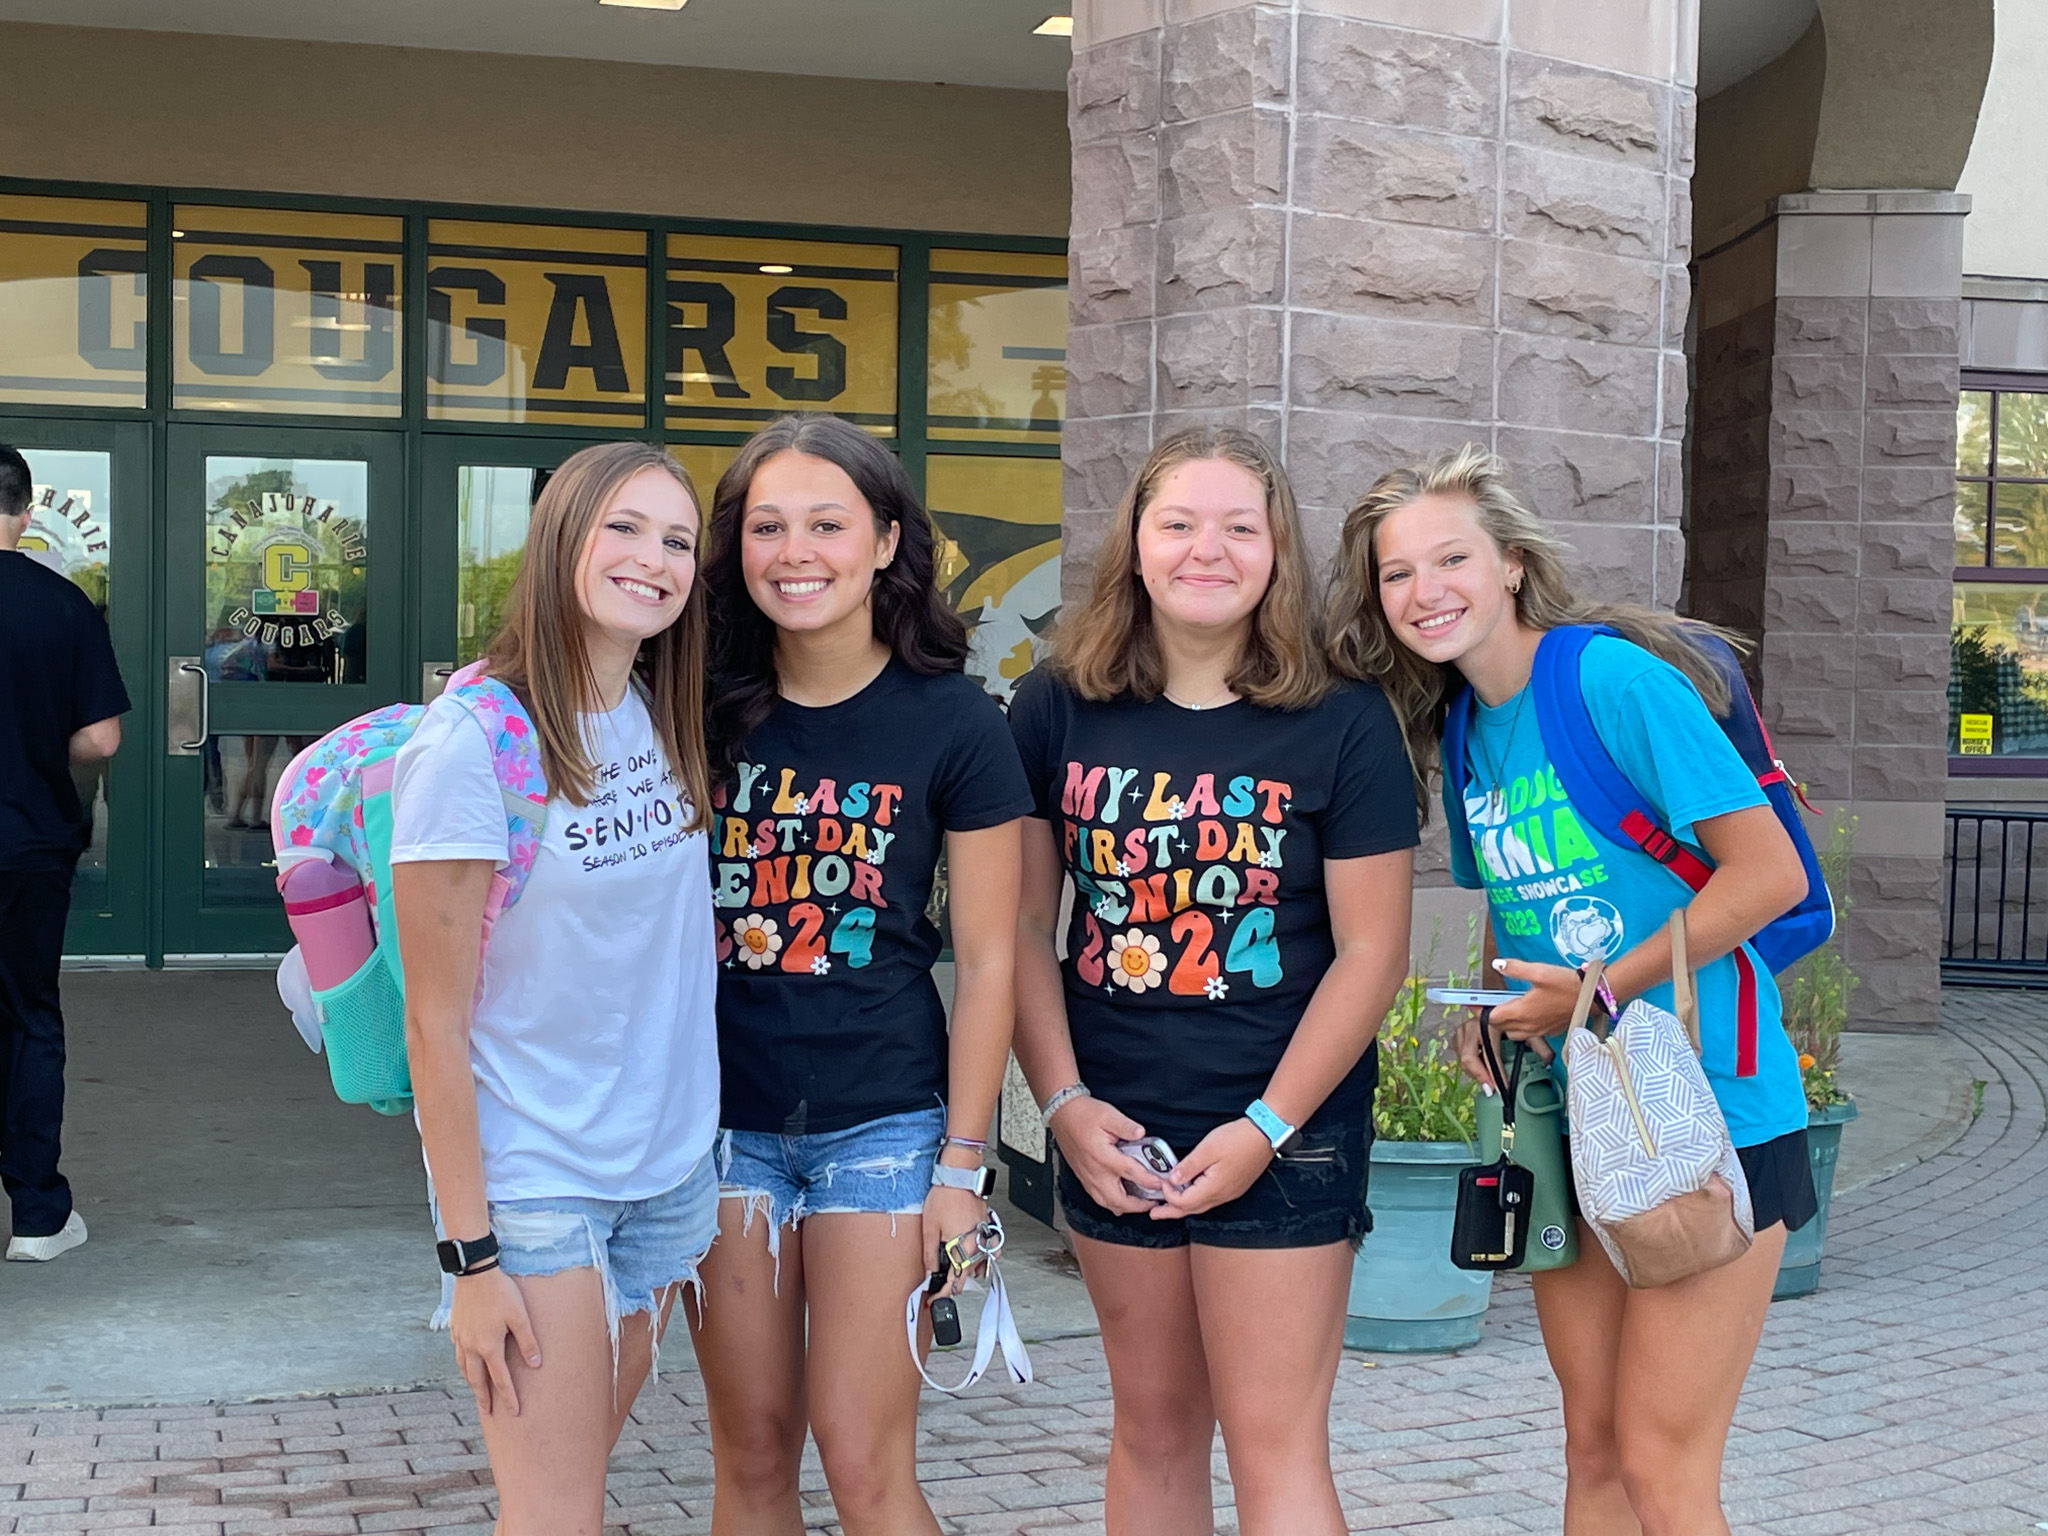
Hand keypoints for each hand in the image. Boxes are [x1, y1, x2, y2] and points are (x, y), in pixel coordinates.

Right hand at [448, 1267, 539, 1416]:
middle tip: (487, 1412)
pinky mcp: (455, 1328)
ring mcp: (460, 1338)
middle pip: (477, 1380)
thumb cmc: (500, 1292)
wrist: (474, 1272)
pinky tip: (466, 1362)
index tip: (514, 1412)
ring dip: (471, 1382)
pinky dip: (463, 1363)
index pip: (500, 1379)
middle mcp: (471, 1347)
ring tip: (476, 1391)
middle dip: (483, 1398)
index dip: (508, 1397)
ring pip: (464, 1368)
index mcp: (489, 1347)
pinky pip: (458, 1353)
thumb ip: (528, 1341)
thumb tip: (536, 1364)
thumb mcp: (519, 1316)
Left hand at [922, 1183, 988, 1297]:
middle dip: (953, 1285)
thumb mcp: (929, 1228)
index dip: (942, 1294)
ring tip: (952, 1270)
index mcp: (962, 1250)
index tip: (935, 1298)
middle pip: (967, 1278)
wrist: (959, 1177)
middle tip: (940, 1285)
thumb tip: (930, 1270)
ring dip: (966, 1272)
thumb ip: (930, 1253)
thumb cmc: (945, 1198)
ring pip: (979, 1266)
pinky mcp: (987, 1229)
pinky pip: (988, 1251)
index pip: (954, 1283)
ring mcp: (984, 1238)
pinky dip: (981, 1258)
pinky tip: (971, 1256)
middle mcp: (977, 1247)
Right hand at [1048, 1094, 1161, 1215]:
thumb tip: (1141, 1133)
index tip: (1162, 1185)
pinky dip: (1112, 1203)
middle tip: (1154, 1201)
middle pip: (1119, 1200)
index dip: (1149, 1181)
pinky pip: (1099, 1199)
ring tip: (1140, 1203)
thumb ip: (1126, 1126)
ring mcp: (1088, 1178)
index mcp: (1103, 1157)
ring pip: (1108, 1204)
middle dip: (1139, 1205)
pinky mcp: (1084, 1178)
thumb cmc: (1083, 1114)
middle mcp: (1095, 1172)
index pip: (1131, 1174)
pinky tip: (1121, 1199)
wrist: (1062, 1114)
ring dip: (1126, 1207)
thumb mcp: (1108, 1114)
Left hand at [1151, 1118, 1271, 1218]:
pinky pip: (1211, 1199)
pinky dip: (1196, 1199)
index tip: (1161, 1182)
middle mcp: (1222, 1196)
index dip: (1169, 1195)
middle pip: (1192, 1210)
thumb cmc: (1238, 1139)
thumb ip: (1188, 1166)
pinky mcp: (1234, 1187)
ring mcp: (1230, 1193)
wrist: (1266, 1135)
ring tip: (1169, 1206)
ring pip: (1202, 1206)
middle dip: (1171, 1212)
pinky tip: (1191, 1192)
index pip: (1184, 1202)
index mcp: (1214, 1188)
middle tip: (1154, 1213)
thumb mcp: (1208, 1149)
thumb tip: (1173, 1180)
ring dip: (1184, 1206)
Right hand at [1454, 1016, 1551, 1088]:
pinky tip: (1478, 1070)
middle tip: (1490, 1090)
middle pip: (1468, 1057)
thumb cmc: (1514, 1019)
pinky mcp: (1459, 1034)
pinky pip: (1459, 1054)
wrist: (1499, 1006)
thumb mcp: (1528, 1029)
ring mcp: (1464, 1029)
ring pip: (1462, 1057)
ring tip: (1486, 1081)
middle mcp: (1473, 1025)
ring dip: (1473, 1072)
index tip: (1501, 1089)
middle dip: (1479, 1076)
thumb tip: (1547, 1062)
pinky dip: (1468, 1065)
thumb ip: (1540, 1045)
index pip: (1490, 1053)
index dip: (1495, 1074)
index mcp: (1491, 1024)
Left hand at [1486, 959, 1586, 1042]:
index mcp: (1521, 1012)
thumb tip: (1497, 964)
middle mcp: (1528, 1026)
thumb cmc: (1566, 984)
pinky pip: (1529, 1033)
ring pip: (1514, 1033)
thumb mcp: (1539, 971)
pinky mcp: (1550, 1031)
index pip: (1492, 1017)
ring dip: (1508, 1024)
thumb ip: (1515, 968)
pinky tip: (1529, 1013)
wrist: (1593, 997)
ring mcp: (1540, 1031)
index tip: (1475, 1002)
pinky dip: (1523, 1027)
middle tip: (1491, 1003)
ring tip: (1509, 1008)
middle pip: (1501, 1027)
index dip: (1482, 1009)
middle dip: (1493, 1016)